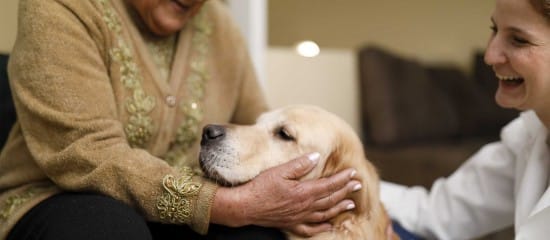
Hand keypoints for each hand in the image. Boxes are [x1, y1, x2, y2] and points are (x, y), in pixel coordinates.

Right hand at [211, 152, 361, 236]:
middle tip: (358, 185)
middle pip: (330, 199)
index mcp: (303, 192)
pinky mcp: (291, 224)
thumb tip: (315, 157)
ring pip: (325, 213)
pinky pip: (311, 228)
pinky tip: (330, 225)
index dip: (342, 179)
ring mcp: (299, 217)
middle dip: (346, 191)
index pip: (329, 185)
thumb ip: (299, 165)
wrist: (245, 206)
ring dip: (339, 208)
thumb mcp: (279, 171)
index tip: (353, 173)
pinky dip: (322, 227)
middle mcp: (304, 206)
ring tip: (351, 203)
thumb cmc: (260, 187)